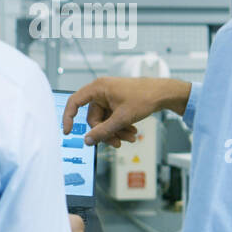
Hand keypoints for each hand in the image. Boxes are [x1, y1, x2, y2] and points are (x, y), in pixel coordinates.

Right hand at [62, 77, 191, 147]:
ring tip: (131, 138)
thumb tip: (87, 141)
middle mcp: (101, 91)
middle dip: (106, 132)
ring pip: (105, 121)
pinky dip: (121, 127)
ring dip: (116, 131)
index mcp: (98, 88)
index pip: (74, 102)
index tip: (68, 132)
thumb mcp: (121, 118)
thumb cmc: (144, 97)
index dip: (68, 117)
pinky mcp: (117, 102)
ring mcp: (109, 97)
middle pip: (94, 118)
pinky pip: (112, 118)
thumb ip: (103, 131)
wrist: (163, 93)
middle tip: (118, 143)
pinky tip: (132, 132)